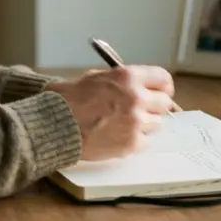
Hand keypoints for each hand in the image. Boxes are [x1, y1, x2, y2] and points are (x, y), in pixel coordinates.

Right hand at [46, 66, 176, 160]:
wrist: (55, 125)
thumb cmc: (69, 100)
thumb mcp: (96, 77)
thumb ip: (122, 81)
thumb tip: (141, 86)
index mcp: (128, 76)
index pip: (164, 79)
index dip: (162, 87)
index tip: (159, 92)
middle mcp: (136, 98)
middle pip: (165, 103)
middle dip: (154, 106)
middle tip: (141, 110)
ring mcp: (135, 122)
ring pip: (157, 124)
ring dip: (144, 124)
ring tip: (123, 124)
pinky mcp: (131, 143)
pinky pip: (145, 142)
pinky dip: (134, 140)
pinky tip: (117, 136)